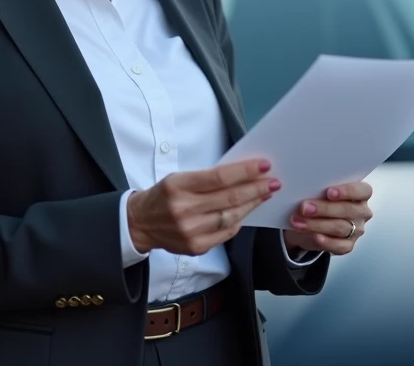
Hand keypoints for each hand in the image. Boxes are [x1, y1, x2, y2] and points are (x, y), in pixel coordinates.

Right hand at [127, 159, 279, 256]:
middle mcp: (183, 209)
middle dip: (255, 188)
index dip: (244, 172)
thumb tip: (241, 174)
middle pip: (228, 198)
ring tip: (265, 194)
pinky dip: (237, 221)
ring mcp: (189, 231)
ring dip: (251, 205)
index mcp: (178, 186)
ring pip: (230, 217)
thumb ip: (207, 178)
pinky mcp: (195, 247)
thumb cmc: (163, 195)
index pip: (219, 177)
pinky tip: (247, 212)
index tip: (263, 165)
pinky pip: (224, 234)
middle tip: (273, 181)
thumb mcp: (179, 178)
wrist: (141, 223)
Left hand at [282, 181, 372, 255]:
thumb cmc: (316, 200)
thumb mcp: (315, 190)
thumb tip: (296, 183)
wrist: (306, 224)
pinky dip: (326, 242)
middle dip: (324, 208)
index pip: (363, 191)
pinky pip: (339, 246)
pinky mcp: (347, 245)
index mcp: (360, 193)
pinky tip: (314, 236)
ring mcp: (356, 230)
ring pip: (341, 227)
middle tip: (304, 207)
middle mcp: (361, 211)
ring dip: (318, 224)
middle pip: (348, 210)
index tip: (329, 192)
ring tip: (298, 222)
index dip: (348, 191)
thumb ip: (314, 186)